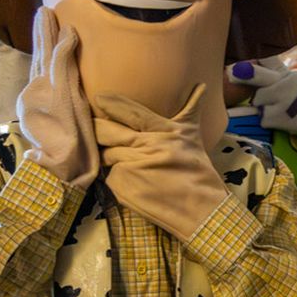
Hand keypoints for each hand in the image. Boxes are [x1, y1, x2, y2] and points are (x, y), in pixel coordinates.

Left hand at [17, 8, 98, 189]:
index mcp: (47, 88)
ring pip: (39, 68)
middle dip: (43, 35)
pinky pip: (40, 80)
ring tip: (43, 25)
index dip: (53, 35)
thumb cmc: (71, 144)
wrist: (58, 175)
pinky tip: (45, 58)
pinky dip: (43, 63)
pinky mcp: (33, 111)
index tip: (53, 14)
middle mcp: (37, 92)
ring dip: (42, 46)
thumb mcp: (70, 104)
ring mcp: (34, 102)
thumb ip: (65, 65)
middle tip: (44, 12)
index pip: (51, 54)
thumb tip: (67, 35)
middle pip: (42, 58)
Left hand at [93, 86, 228, 240]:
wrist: (201, 211)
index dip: (112, 104)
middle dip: (98, 129)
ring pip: (107, 154)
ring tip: (124, 161)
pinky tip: (132, 182)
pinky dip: (116, 178)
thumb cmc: (198, 173)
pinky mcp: (124, 188)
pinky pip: (110, 176)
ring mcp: (133, 168)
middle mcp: (148, 147)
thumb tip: (202, 86)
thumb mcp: (193, 138)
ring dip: (110, 156)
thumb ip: (192, 109)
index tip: (99, 99)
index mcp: (165, 132)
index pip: (131, 113)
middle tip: (94, 128)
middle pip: (107, 131)